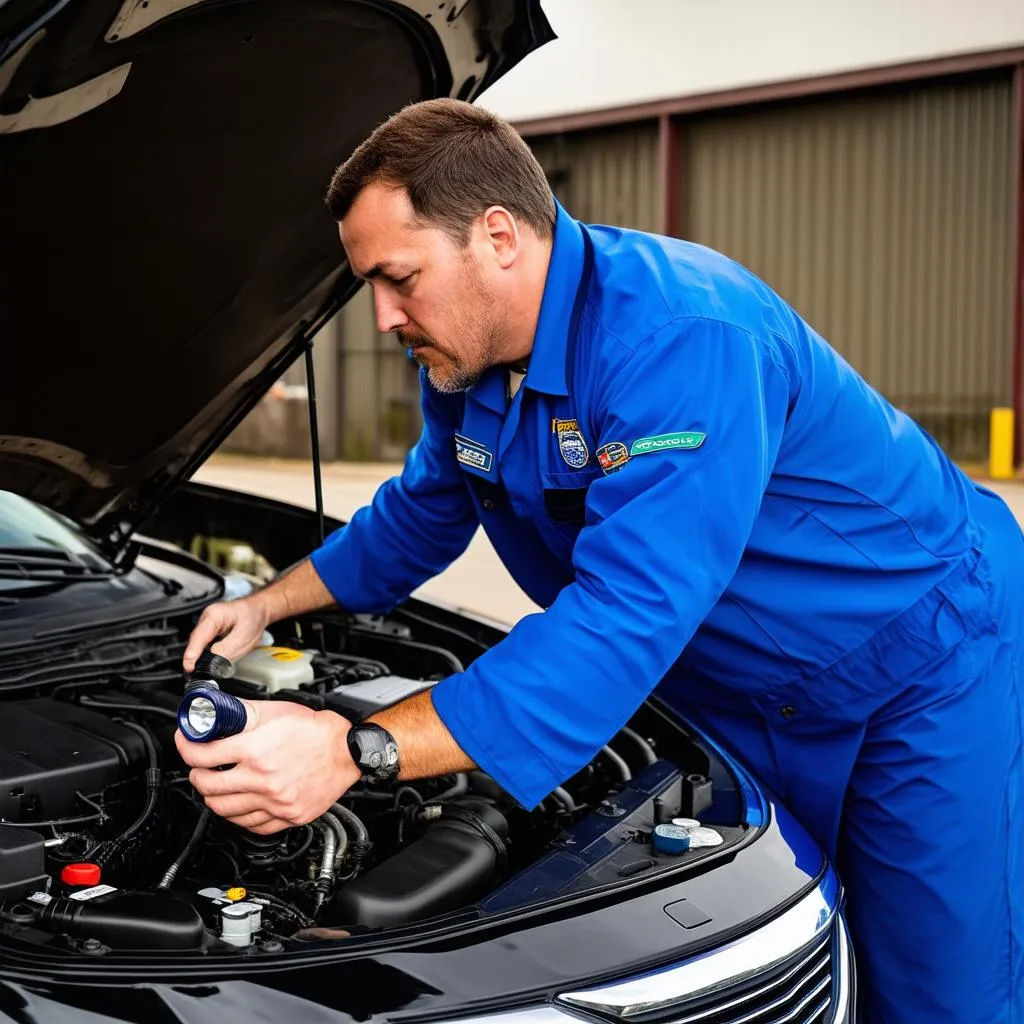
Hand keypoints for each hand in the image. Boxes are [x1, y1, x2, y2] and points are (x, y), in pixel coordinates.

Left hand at [174, 701, 359, 832]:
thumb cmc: (314, 730)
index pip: (203, 755)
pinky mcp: (286, 816)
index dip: (186, 747)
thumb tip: (216, 713)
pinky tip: (239, 803)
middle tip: (198, 767)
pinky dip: (238, 816)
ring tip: (215, 786)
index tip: (186, 744)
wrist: (346, 751)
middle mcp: (262, 779)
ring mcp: (274, 801)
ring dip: (213, 797)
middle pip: (208, 786)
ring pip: (225, 810)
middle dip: (196, 775)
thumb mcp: (274, 711)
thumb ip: (241, 713)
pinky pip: (251, 825)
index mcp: (256, 749)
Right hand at [183, 595, 269, 671]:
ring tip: (208, 667)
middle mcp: (207, 618)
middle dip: (196, 658)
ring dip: (203, 657)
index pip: (198, 636)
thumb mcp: (244, 637)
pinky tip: (214, 659)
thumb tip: (211, 662)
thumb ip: (226, 650)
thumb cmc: (253, 618)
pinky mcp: (209, 632)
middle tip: (198, 673)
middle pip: (196, 642)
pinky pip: (205, 646)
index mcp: (214, 615)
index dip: (192, 654)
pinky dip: (208, 654)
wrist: (258, 611)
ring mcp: (207, 624)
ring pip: (200, 645)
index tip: (189, 667)